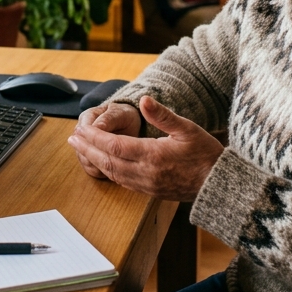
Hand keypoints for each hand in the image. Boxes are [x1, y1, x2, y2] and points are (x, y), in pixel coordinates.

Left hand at [67, 96, 223, 201]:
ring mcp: (146, 185)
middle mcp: (146, 173)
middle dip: (87, 149)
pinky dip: (108, 171)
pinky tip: (102, 164)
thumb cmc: (206, 155)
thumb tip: (144, 99)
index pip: (114, 146)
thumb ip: (163, 115)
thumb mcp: (188, 129)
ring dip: (94, 160)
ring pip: (112, 173)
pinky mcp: (150, 191)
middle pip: (107, 161)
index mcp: (153, 156)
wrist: (219, 185)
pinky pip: (122, 182)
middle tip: (72, 138)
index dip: (95, 137)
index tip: (81, 128)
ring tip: (81, 149)